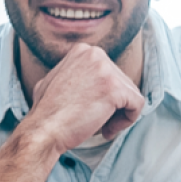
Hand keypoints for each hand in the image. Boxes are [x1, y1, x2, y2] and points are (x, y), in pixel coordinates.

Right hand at [25, 43, 145, 151]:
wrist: (43, 130)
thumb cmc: (46, 112)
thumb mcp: (56, 78)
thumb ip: (75, 72)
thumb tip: (91, 78)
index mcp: (84, 50)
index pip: (111, 73)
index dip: (105, 96)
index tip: (91, 110)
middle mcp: (96, 54)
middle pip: (123, 83)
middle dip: (113, 106)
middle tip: (96, 122)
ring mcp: (106, 70)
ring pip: (131, 94)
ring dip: (119, 115)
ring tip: (100, 127)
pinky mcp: (115, 88)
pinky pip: (137, 105)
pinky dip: (127, 121)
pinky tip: (107, 131)